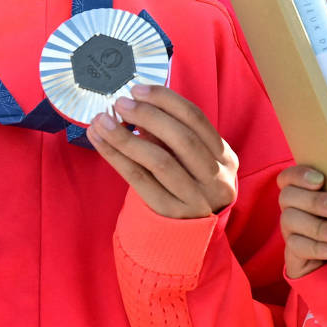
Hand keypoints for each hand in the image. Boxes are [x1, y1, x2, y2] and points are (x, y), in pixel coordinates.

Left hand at [90, 84, 237, 218]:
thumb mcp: (194, 162)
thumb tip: (137, 105)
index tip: (138, 89)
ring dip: (125, 136)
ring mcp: (195, 199)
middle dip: (147, 115)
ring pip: (159, 160)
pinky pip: (139, 180)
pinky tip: (100, 142)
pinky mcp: (170, 213)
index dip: (166, 101)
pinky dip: (116, 157)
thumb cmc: (188, 188)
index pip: (197, 120)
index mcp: (226, 158)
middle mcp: (217, 179)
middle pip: (182, 138)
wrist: (190, 237)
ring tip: (102, 121)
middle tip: (120, 103)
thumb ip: (174, 137)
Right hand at [278, 164, 326, 278]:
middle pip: (288, 196)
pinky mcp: (293, 251)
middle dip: (315, 201)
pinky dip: (319, 248)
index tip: (320, 180)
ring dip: (319, 227)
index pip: (289, 176)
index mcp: (302, 189)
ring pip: (290, 220)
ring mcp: (289, 229)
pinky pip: (297, 247)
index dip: (300, 175)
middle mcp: (291, 206)